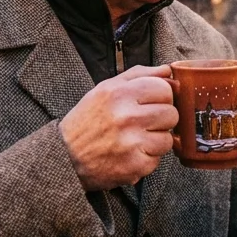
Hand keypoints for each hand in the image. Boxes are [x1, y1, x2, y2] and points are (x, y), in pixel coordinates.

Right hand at [60, 64, 178, 191]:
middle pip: (171, 114)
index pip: (165, 89)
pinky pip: (158, 160)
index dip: (162, 97)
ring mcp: (132, 143)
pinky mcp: (135, 166)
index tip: (153, 103)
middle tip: (144, 123)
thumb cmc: (87, 120)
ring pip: (168, 139)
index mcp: (120, 93)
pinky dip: (147, 159)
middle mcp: (127, 117)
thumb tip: (168, 70)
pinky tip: (130, 154)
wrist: (65, 156)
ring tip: (136, 139)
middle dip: (161, 119)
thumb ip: (139, 75)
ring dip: (155, 140)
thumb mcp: (105, 89)